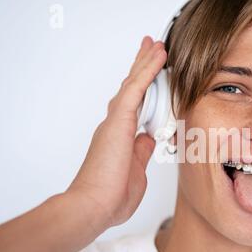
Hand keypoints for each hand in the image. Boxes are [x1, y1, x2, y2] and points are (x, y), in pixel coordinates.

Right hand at [67, 36, 166, 227]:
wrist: (95, 206)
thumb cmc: (111, 198)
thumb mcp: (136, 170)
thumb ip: (141, 152)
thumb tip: (147, 138)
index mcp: (121, 137)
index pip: (135, 106)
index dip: (144, 90)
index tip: (153, 79)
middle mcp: (115, 125)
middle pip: (132, 89)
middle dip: (142, 68)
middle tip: (150, 49)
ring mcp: (115, 121)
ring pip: (133, 84)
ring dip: (145, 63)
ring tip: (155, 46)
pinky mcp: (118, 120)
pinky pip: (136, 88)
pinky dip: (147, 70)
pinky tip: (157, 56)